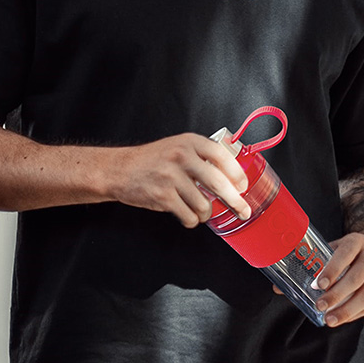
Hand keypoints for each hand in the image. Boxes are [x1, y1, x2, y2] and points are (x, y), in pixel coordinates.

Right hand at [110, 133, 250, 227]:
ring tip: (199, 210)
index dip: (237, 173)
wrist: (120, 170)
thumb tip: (231, 177)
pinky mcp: (162, 196)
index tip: (243, 186)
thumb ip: (201, 157)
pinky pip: (188, 216)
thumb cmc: (152, 161)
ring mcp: (171, 177)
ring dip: (205, 213)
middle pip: (218, 183)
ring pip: (204, 205)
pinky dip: (191, 220)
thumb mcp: (178, 147)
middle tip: (243, 211)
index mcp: (189, 142)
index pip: (221, 156)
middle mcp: (181, 156)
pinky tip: (187, 214)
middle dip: (235, 201)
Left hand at [278, 231, 363, 326]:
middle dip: (337, 295)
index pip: (345, 255)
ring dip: (347, 310)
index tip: (319, 284)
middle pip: (356, 278)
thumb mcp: (336, 249)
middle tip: (320, 306)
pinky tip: (342, 318)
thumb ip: (313, 264)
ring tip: (330, 319)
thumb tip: (279, 288)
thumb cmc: (353, 251)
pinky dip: (355, 314)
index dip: (332, 270)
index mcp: (358, 242)